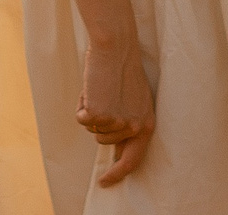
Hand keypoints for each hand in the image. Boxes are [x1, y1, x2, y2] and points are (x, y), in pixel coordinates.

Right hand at [78, 38, 154, 185]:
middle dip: (99, 123)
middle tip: (104, 96)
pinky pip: (81, 118)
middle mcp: (133, 127)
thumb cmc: (124, 67)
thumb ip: (129, 124)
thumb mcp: (136, 100)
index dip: (117, 174)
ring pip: (92, 130)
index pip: (132, 161)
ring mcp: (115, 123)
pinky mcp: (97, 115)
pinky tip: (93, 86)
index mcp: (146, 124)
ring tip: (102, 88)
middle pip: (104, 141)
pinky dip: (82, 104)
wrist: (116, 45)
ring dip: (92, 111)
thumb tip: (118, 151)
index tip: (104, 182)